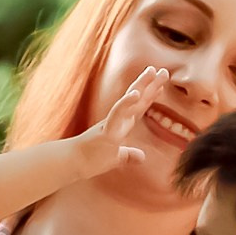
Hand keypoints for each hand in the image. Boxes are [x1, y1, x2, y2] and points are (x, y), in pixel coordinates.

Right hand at [77, 64, 185, 183]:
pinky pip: (117, 114)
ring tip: (152, 72)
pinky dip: (126, 102)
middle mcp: (117, 120)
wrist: (71, 163)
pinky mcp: (106, 131)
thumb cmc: (91, 159)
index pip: (138, 107)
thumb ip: (128, 155)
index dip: (150, 96)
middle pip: (136, 99)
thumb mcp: (116, 158)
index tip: (160, 85)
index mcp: (120, 125)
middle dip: (150, 84)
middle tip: (164, 71)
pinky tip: (136, 93)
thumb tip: (142, 157)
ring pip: (129, 101)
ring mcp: (112, 123)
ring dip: (141, 85)